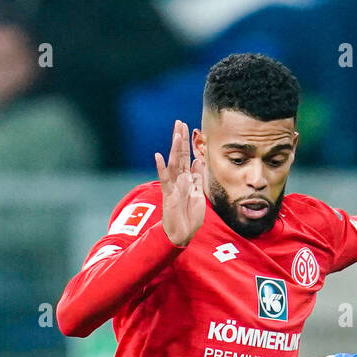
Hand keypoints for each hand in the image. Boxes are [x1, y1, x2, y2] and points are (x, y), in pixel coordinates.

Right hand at [155, 120, 205, 247]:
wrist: (182, 234)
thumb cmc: (190, 217)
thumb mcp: (198, 194)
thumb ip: (197, 178)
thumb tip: (198, 161)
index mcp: (187, 180)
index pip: (187, 157)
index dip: (188, 144)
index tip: (188, 128)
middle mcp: (178, 180)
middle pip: (179, 156)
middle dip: (180, 139)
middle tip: (180, 122)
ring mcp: (173, 186)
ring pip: (173, 163)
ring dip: (175, 148)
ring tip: (176, 134)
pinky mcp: (168, 194)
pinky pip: (164, 179)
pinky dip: (161, 168)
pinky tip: (158, 156)